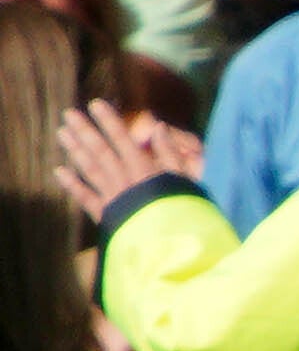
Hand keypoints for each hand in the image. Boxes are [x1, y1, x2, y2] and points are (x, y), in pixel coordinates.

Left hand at [53, 99, 195, 229]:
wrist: (172, 246)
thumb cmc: (185, 211)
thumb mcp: (185, 180)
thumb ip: (171, 153)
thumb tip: (158, 126)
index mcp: (144, 169)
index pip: (122, 139)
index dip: (108, 121)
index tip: (95, 104)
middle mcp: (123, 180)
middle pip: (100, 151)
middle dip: (85, 131)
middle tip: (68, 114)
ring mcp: (111, 196)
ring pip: (90, 169)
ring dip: (75, 150)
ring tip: (62, 133)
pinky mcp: (106, 214)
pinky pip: (85, 197)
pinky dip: (72, 184)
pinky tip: (59, 171)